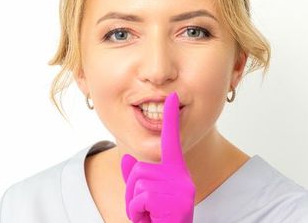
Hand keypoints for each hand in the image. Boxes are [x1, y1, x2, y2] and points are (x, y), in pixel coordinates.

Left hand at [120, 92, 194, 222]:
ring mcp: (180, 189)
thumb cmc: (160, 217)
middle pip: (139, 168)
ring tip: (149, 214)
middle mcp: (181, 177)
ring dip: (135, 203)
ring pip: (137, 183)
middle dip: (133, 191)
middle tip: (146, 208)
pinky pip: (140, 199)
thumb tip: (126, 159)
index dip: (170, 119)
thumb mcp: (146, 196)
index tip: (171, 97)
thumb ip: (135, 178)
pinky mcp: (174, 202)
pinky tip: (151, 219)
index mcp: (177, 173)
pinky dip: (137, 212)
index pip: (171, 142)